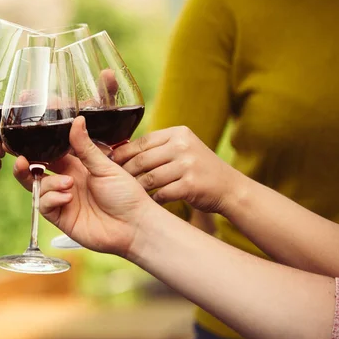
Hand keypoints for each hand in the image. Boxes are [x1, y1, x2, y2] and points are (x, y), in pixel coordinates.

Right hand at [13, 116, 156, 256]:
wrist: (134, 226)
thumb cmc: (126, 195)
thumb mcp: (105, 167)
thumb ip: (85, 146)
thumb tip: (77, 119)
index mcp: (77, 168)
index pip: (51, 155)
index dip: (37, 149)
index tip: (25, 140)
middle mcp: (67, 183)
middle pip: (36, 174)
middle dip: (25, 167)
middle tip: (22, 161)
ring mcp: (63, 201)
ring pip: (40, 189)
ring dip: (50, 184)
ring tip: (68, 184)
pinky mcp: (62, 219)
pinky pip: (45, 206)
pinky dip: (52, 199)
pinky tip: (68, 198)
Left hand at [111, 126, 242, 212]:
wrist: (230, 188)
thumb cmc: (198, 169)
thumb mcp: (182, 149)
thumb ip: (158, 148)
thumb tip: (120, 150)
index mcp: (178, 133)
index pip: (141, 142)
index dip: (122, 153)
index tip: (108, 162)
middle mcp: (183, 146)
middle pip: (142, 160)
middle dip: (125, 172)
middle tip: (113, 182)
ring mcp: (188, 165)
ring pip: (149, 178)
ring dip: (136, 188)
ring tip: (127, 194)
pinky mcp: (191, 185)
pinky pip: (162, 194)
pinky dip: (153, 200)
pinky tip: (147, 204)